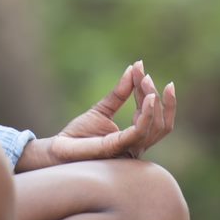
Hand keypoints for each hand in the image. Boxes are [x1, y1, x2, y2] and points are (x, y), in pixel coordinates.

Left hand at [16, 60, 175, 171]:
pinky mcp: (117, 148)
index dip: (156, 96)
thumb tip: (133, 69)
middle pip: (160, 124)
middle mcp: (136, 147)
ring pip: (155, 128)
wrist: (58, 149)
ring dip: (152, 101)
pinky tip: (148, 98)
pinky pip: (139, 133)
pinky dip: (146, 114)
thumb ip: (119, 93)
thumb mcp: (102, 109)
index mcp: (134, 139)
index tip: (144, 70)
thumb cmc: (79, 134)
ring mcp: (129, 150)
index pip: (156, 120)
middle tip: (145, 75)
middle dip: (158, 98)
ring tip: (145, 79)